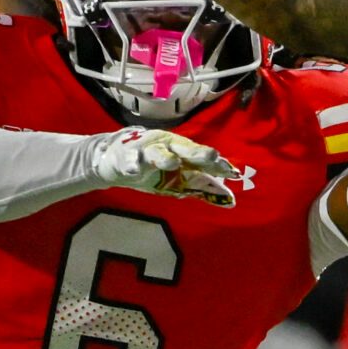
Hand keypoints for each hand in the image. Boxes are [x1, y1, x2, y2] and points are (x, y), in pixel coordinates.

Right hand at [92, 128, 238, 206]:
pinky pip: (128, 160)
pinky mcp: (125, 156)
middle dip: (197, 153)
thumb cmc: (152, 168)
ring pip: (156, 152)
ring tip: (172, 163)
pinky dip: (130, 164)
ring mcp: (145, 150)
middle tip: (212, 156)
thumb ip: (202, 189)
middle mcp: (166, 146)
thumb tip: (230, 202)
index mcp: (181, 150)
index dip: (216, 165)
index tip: (232, 172)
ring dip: (164, 157)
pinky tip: (133, 171)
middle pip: (184, 148)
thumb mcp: (178, 181)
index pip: (202, 158)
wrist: (115, 160)